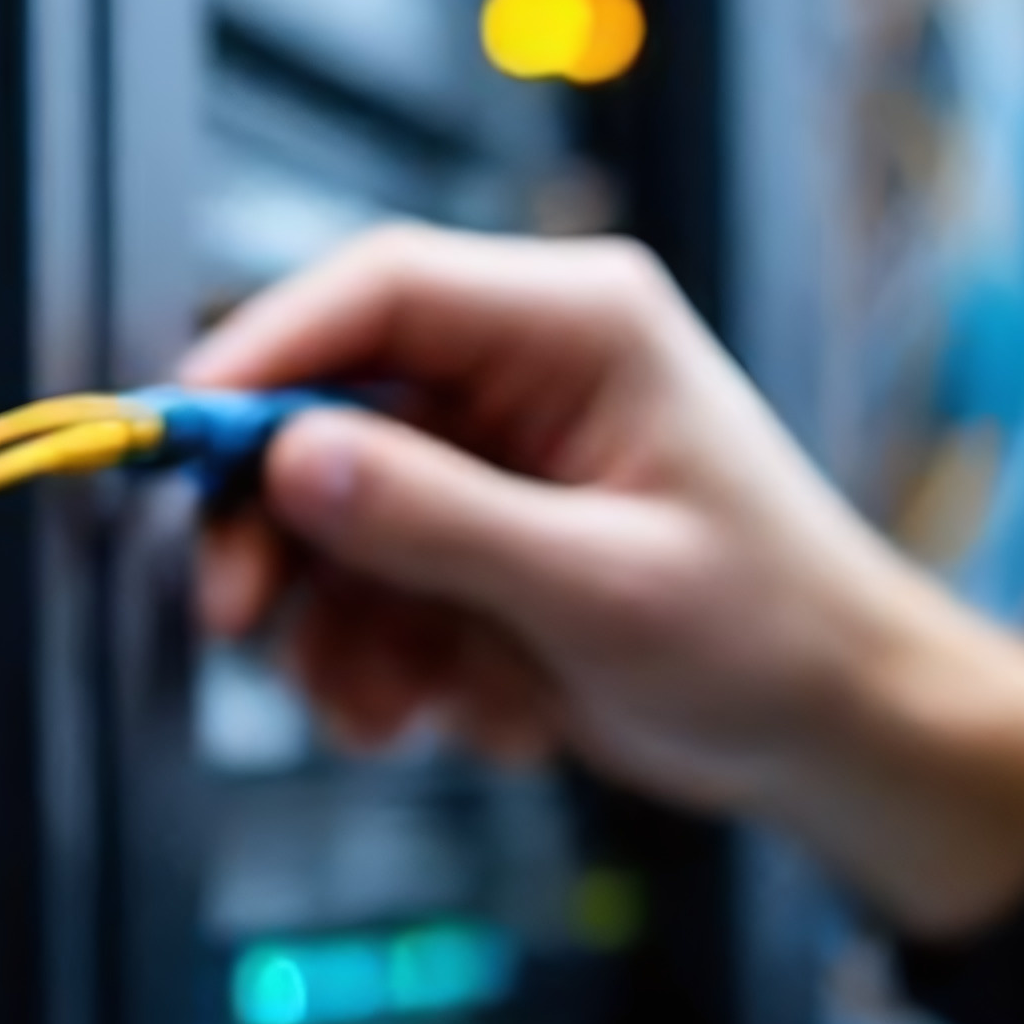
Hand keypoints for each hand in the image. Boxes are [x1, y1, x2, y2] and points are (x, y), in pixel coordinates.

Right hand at [183, 226, 1023, 936]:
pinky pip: (374, 584)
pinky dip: (392, 662)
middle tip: (241, 623)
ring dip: (339, 626)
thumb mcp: (602, 586)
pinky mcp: (483, 537)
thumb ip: (441, 520)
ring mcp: (498, 457)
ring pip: (333, 514)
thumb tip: (296, 461)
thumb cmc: (775, 635)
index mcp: (575, 325)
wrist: (841, 732)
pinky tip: (472, 711)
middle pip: (328, 405)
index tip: (183, 445)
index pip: (378, 291)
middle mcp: (523, 370)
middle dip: (278, 530)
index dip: (262, 356)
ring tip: (396, 710)